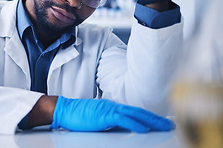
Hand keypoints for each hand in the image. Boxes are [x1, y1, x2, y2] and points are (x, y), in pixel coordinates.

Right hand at [50, 96, 174, 132]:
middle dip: (156, 119)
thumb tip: (124, 128)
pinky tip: (144, 128)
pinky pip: (122, 119)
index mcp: (113, 108)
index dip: (150, 117)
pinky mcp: (104, 115)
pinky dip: (135, 123)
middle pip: (140, 112)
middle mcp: (114, 106)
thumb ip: (112, 122)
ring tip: (164, 126)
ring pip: (135, 114)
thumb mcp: (99, 119)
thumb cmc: (79, 116)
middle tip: (170, 125)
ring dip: (151, 120)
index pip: (135, 112)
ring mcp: (109, 110)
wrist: (65, 110)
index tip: (162, 122)